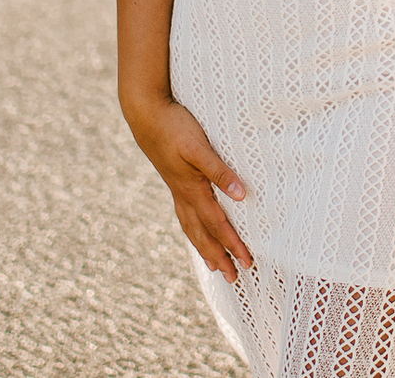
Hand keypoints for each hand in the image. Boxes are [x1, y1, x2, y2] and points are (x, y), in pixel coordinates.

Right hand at [126, 96, 253, 279]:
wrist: (146, 115)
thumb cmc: (175, 128)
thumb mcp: (199, 147)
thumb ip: (220, 171)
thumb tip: (241, 195)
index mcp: (192, 190)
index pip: (218, 224)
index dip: (233, 244)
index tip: (248, 261)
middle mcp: (183, 195)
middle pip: (203, 235)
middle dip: (219, 256)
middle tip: (235, 278)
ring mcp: (177, 190)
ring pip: (192, 228)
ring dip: (205, 248)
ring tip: (216, 267)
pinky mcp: (174, 182)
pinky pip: (185, 216)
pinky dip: (194, 231)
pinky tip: (197, 232)